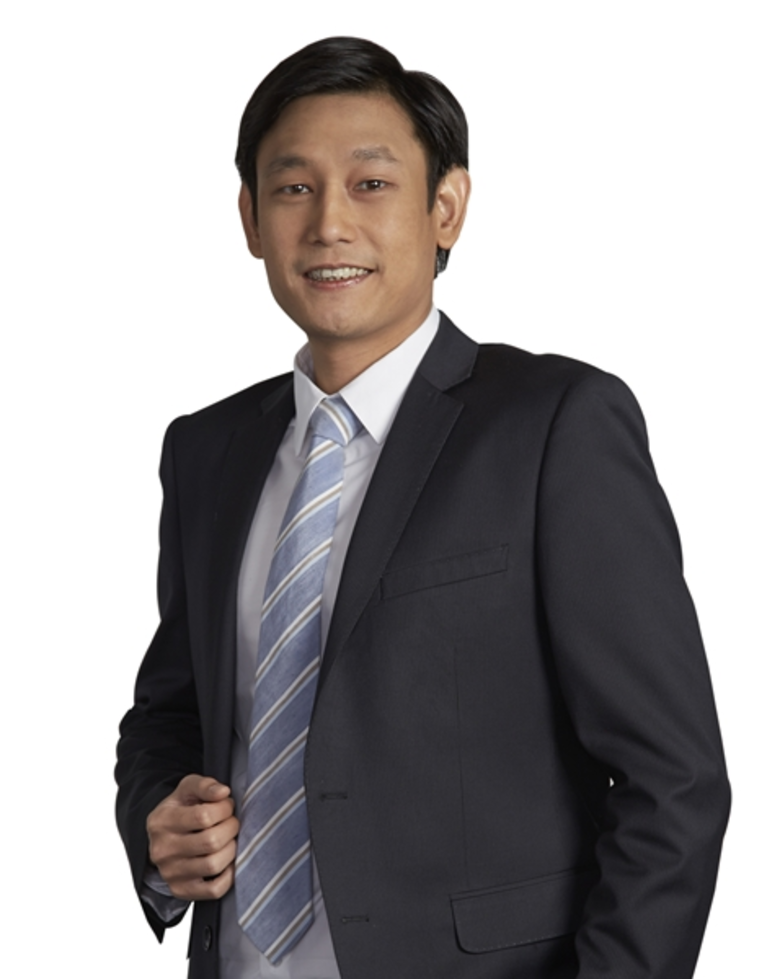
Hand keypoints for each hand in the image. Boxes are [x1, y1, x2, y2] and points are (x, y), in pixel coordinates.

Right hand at [147, 774, 238, 900]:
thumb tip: (223, 792)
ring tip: (230, 839)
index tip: (227, 805)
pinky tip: (227, 861)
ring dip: (232, 850)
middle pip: (211, 841)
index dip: (224, 809)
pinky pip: (213, 890)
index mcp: (162, 821)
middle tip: (232, 822)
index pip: (203, 816)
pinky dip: (228, 876)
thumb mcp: (187, 789)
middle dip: (231, 828)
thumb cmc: (181, 809)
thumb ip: (205, 785)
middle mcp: (162, 850)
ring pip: (214, 865)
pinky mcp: (181, 890)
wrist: (163, 837)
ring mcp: (170, 873)